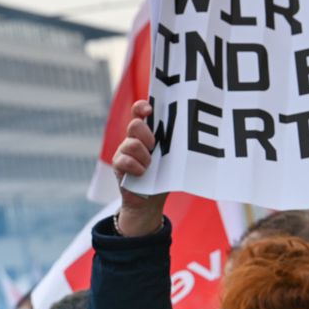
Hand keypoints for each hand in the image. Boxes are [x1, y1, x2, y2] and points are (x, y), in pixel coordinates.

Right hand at [112, 100, 168, 235]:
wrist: (149, 201)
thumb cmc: (163, 176)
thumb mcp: (171, 157)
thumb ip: (173, 145)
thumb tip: (190, 137)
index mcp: (146, 133)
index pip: (139, 111)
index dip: (142, 107)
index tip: (149, 111)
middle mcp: (133, 139)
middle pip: (135, 125)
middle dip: (146, 135)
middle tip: (154, 147)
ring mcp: (123, 151)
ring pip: (131, 144)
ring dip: (143, 156)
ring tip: (150, 166)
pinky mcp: (118, 165)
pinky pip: (124, 160)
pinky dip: (136, 167)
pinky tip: (142, 173)